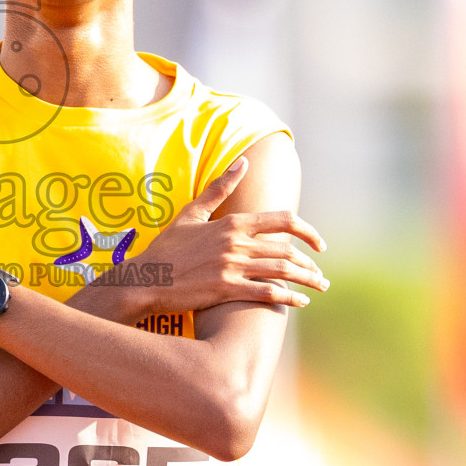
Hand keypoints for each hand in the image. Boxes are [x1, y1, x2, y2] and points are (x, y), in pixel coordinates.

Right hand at [127, 157, 327, 314]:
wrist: (145, 278)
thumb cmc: (168, 247)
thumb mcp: (192, 212)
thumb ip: (220, 187)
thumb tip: (242, 161)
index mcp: (232, 223)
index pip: (283, 220)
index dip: (308, 231)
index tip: (319, 244)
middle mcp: (236, 243)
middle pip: (288, 250)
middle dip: (310, 264)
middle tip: (321, 275)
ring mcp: (232, 266)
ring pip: (283, 271)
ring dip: (307, 280)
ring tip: (318, 287)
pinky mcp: (226, 289)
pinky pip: (266, 293)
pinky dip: (288, 298)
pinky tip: (300, 303)